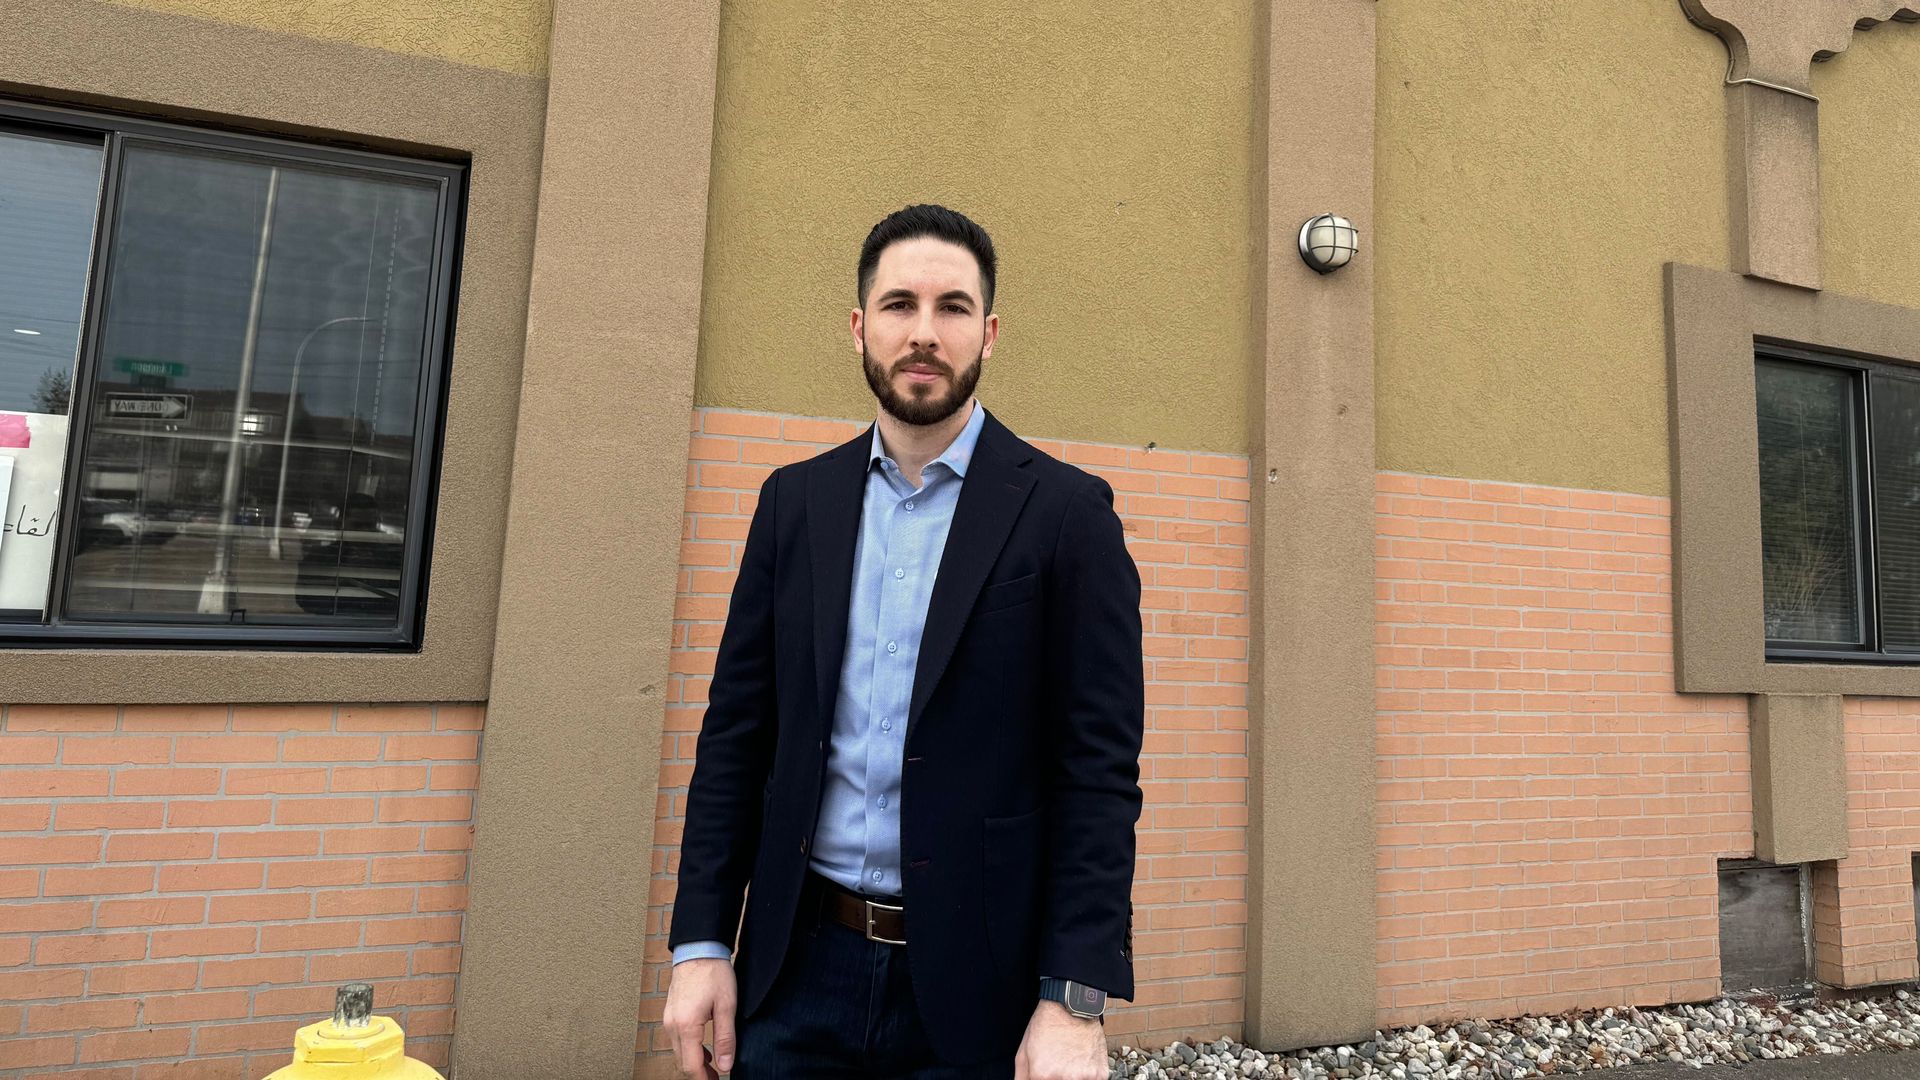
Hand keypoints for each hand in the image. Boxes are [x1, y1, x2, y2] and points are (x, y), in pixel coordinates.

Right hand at [662, 957, 737, 1077]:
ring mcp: (668, 1020)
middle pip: (682, 1063)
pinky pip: (677, 1040)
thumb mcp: (727, 1007)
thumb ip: (725, 1039)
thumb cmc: (713, 973)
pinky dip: (689, 1050)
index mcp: (687, 1026)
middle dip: (699, 1076)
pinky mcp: (670, 1014)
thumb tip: (725, 1066)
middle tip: (717, 1079)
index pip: (692, 1066)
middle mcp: (672, 1025)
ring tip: (714, 1068)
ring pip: (679, 1053)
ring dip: (694, 1063)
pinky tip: (704, 1050)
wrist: (698, 949)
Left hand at [1014, 1000, 1107, 1079]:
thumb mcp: (1024, 1049)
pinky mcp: (1100, 1074)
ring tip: (1070, 1061)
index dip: (1042, 1079)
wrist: (1072, 1006)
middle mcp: (1064, 1079)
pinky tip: (1081, 1059)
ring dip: (1072, 1077)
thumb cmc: (1048, 1024)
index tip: (1045, 1074)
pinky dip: (1087, 1074)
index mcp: (1043, 1075)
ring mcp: (1084, 1077)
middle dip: (1056, 1078)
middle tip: (1058, 1064)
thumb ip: (1021, 1076)